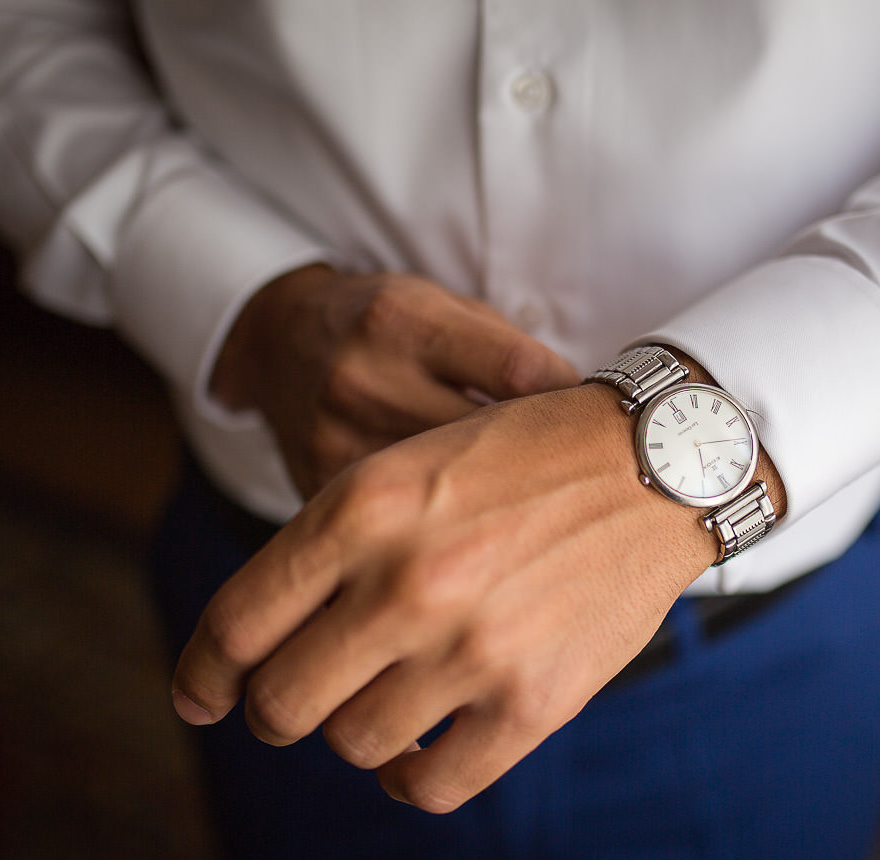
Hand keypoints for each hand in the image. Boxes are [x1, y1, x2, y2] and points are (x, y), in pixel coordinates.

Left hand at [170, 384, 721, 811]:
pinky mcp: (535, 701)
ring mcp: (474, 649)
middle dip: (274, 710)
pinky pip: (434, 784)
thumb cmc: (523, 456)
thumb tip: (253, 647)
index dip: (201, 675)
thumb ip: (329, 546)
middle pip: (281, 703)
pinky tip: (419, 753)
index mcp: (363, 509)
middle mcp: (408, 582)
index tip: (202, 697)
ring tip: (381, 701)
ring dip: (352, 733)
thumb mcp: (408, 466)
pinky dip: (411, 779)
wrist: (655, 463)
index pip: (236, 626)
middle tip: (295, 701)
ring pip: (354, 746)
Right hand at [210, 264, 580, 497]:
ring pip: (446, 498)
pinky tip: (478, 533)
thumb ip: (507, 353)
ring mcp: (334, 439)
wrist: (279, 342)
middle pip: (485, 443)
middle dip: (541, 466)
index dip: (572, 406)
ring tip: (538, 512)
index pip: (519, 373)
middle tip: (587, 484)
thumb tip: (586, 416)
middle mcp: (363, 377)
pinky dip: (444, 532)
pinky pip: (398, 527)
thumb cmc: (389, 324)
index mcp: (404, 320)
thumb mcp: (445, 306)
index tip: (601, 424)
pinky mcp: (316, 489)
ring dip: (500, 509)